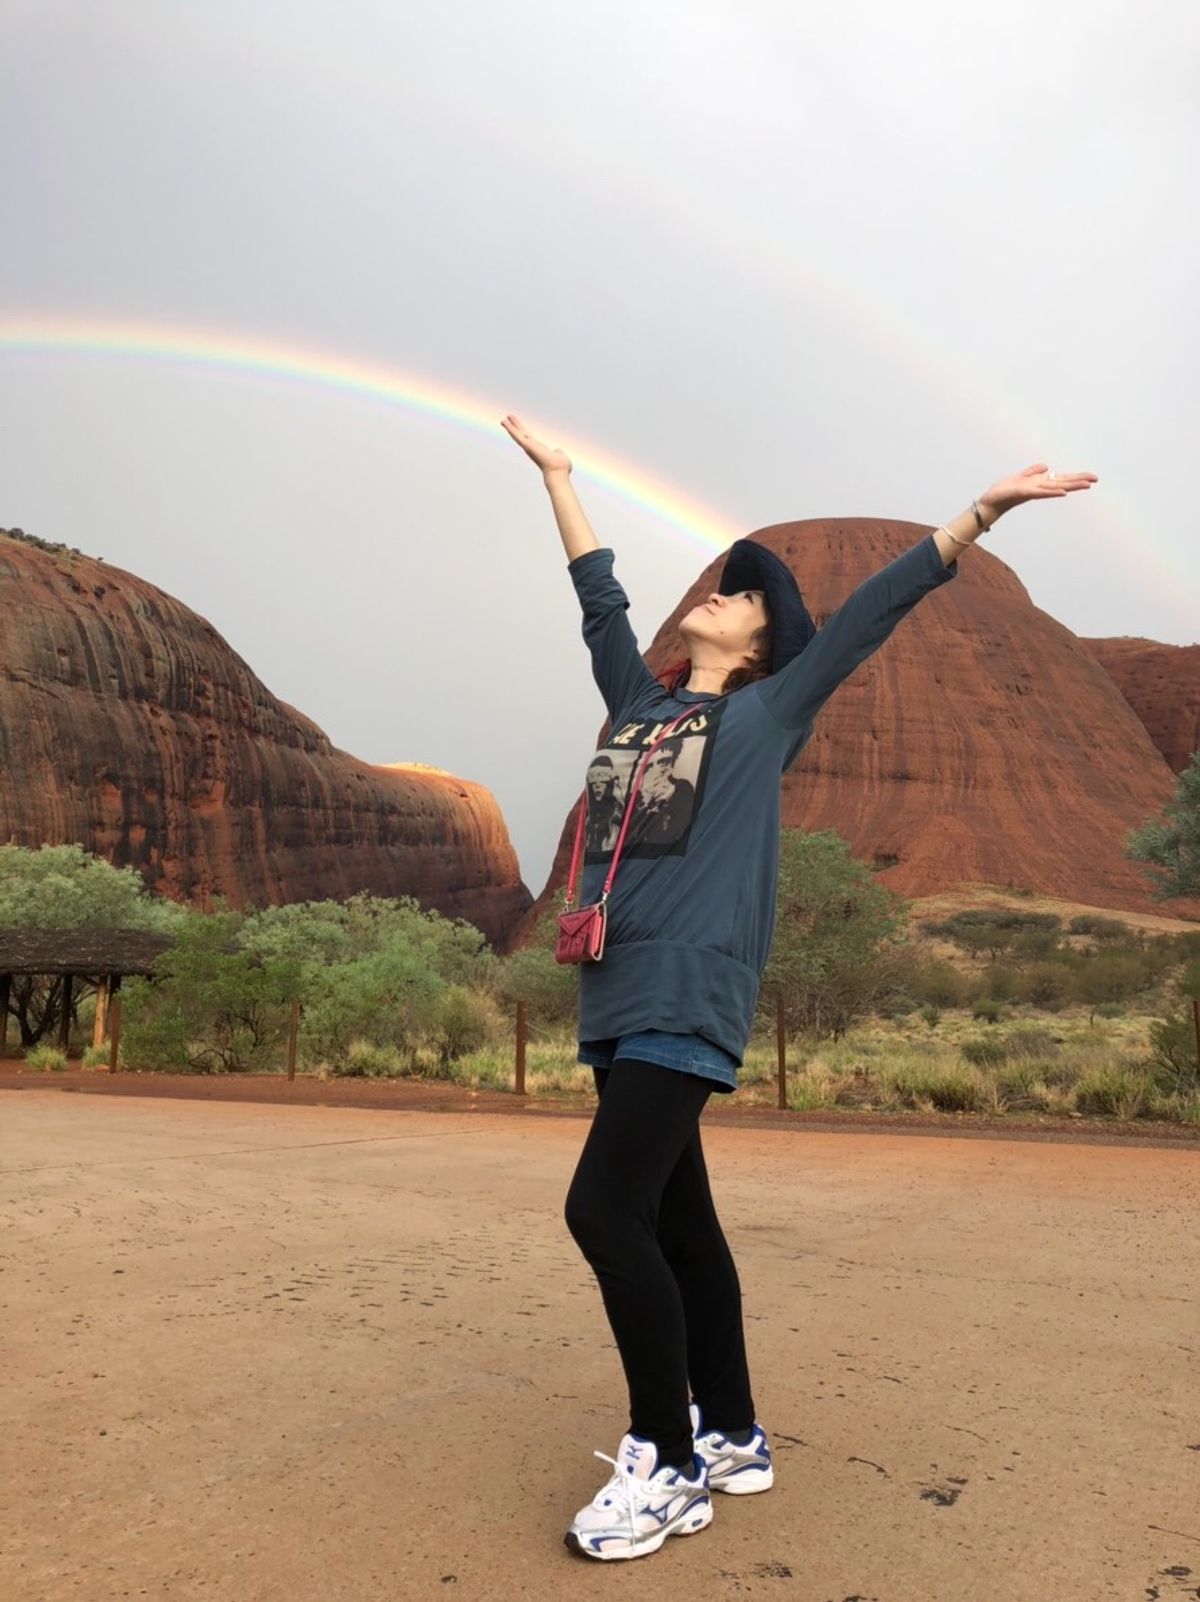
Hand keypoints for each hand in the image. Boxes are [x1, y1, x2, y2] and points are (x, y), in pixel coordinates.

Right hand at [500, 414, 571, 476]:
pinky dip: (510, 429)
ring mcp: (528, 447)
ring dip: (509, 427)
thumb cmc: (560, 467)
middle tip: (508, 418)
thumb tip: (558, 452)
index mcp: (538, 449)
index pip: (529, 439)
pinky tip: (505, 423)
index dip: (524, 433)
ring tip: (503, 420)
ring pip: (517, 435)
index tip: (520, 428)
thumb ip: (558, 453)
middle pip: (521, 434)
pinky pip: (516, 436)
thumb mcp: (559, 456)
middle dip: (515, 426)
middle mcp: (531, 448)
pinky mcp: (527, 445)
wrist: (558, 471)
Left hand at [979, 464, 1097, 521]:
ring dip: (1070, 486)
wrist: (989, 502)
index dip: (1076, 478)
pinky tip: (1062, 492)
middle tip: (1095, 481)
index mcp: (1039, 483)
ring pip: (1055, 487)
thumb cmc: (1003, 492)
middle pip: (1062, 483)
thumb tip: (1047, 467)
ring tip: (1085, 486)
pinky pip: (1040, 492)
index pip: (1061, 479)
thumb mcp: (1019, 477)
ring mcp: (1032, 491)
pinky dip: (1051, 492)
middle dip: (1079, 482)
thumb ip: (1032, 472)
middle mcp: (1038, 487)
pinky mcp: (1023, 492)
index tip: (1092, 478)